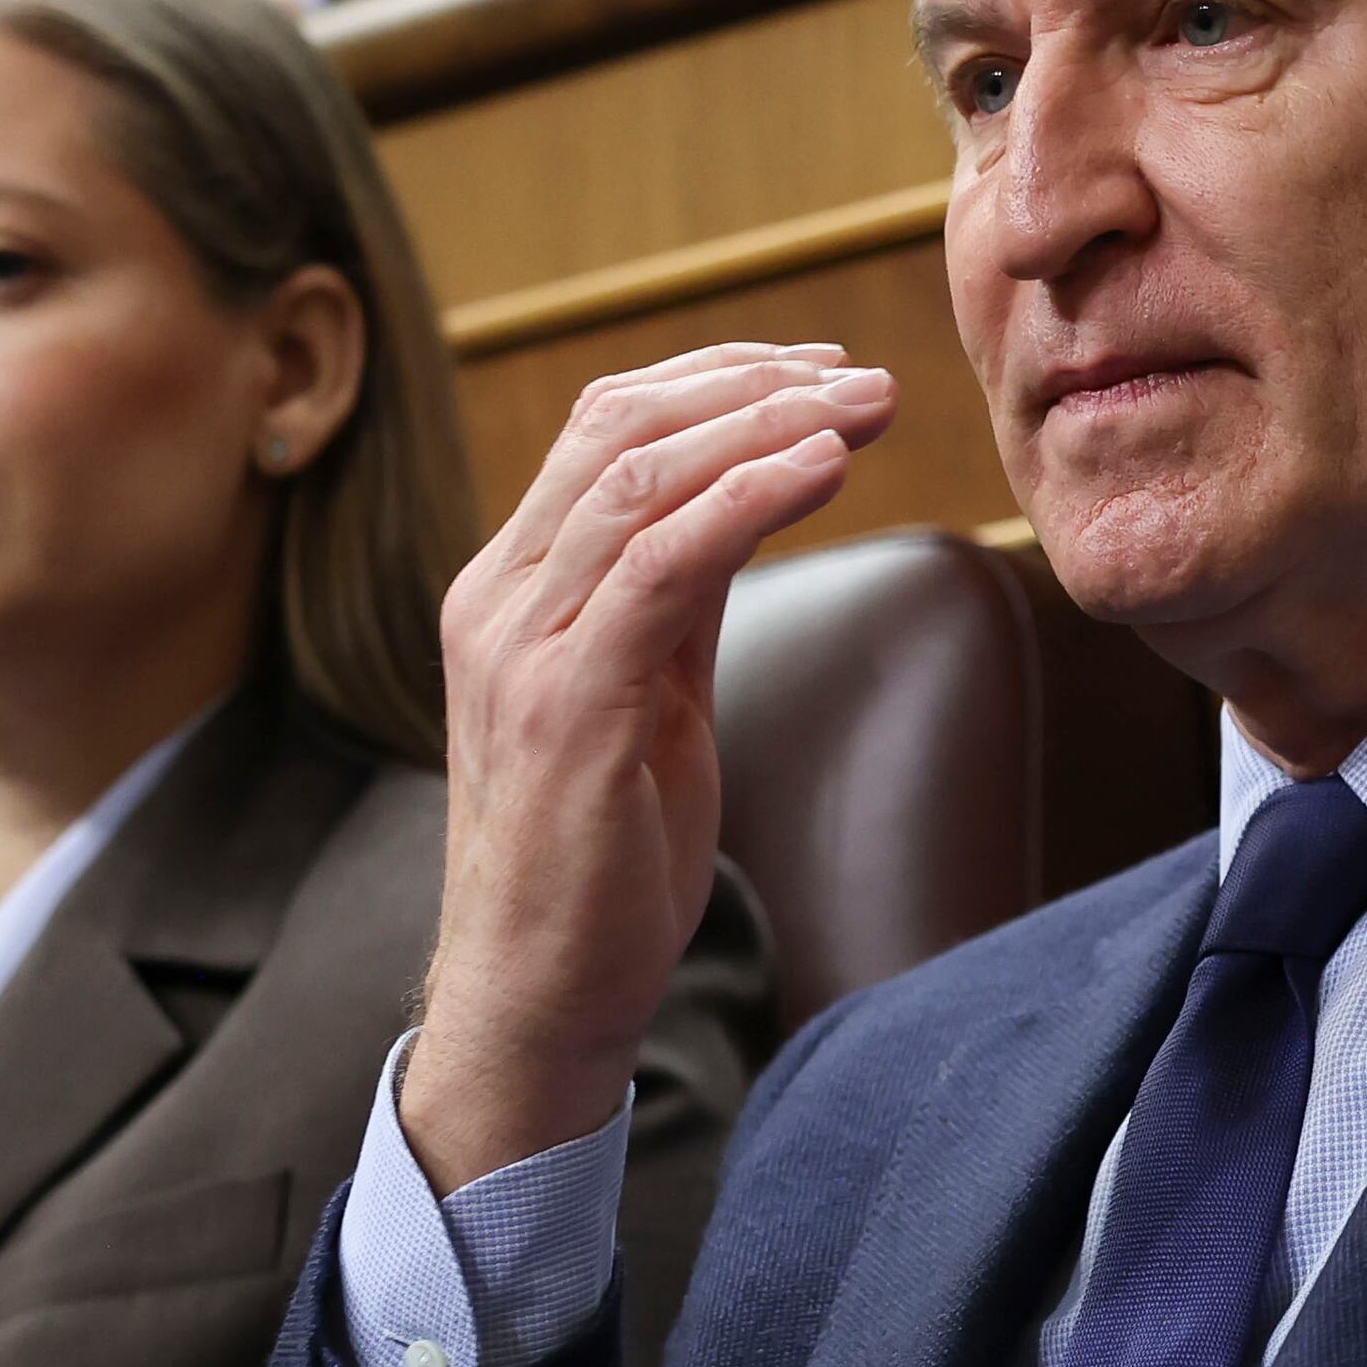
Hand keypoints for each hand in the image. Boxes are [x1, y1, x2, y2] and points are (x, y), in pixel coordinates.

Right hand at [401, 343, 891, 1189]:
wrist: (541, 995)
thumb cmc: (600, 860)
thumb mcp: (648, 697)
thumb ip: (675, 596)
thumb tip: (750, 496)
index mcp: (511, 589)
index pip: (603, 428)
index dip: (718, 381)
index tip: (824, 371)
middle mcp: (499, 598)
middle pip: (621, 427)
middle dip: (756, 385)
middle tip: (867, 380)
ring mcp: (521, 647)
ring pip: (642, 477)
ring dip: (769, 426)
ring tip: (866, 409)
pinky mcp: (563, 703)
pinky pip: (661, 561)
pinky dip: (749, 498)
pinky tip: (823, 471)